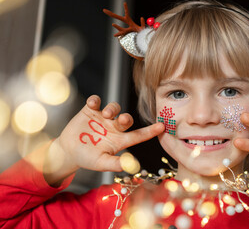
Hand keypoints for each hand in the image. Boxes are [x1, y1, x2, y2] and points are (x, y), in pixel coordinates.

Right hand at [45, 95, 163, 183]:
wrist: (68, 151)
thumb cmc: (87, 158)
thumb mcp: (101, 163)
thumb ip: (115, 164)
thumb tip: (132, 166)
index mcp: (120, 140)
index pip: (138, 135)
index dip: (150, 131)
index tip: (162, 127)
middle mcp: (114, 127)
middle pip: (126, 119)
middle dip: (126, 118)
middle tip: (121, 119)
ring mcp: (102, 117)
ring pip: (114, 107)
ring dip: (112, 108)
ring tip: (105, 114)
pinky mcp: (90, 110)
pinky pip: (96, 101)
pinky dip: (95, 100)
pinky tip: (92, 104)